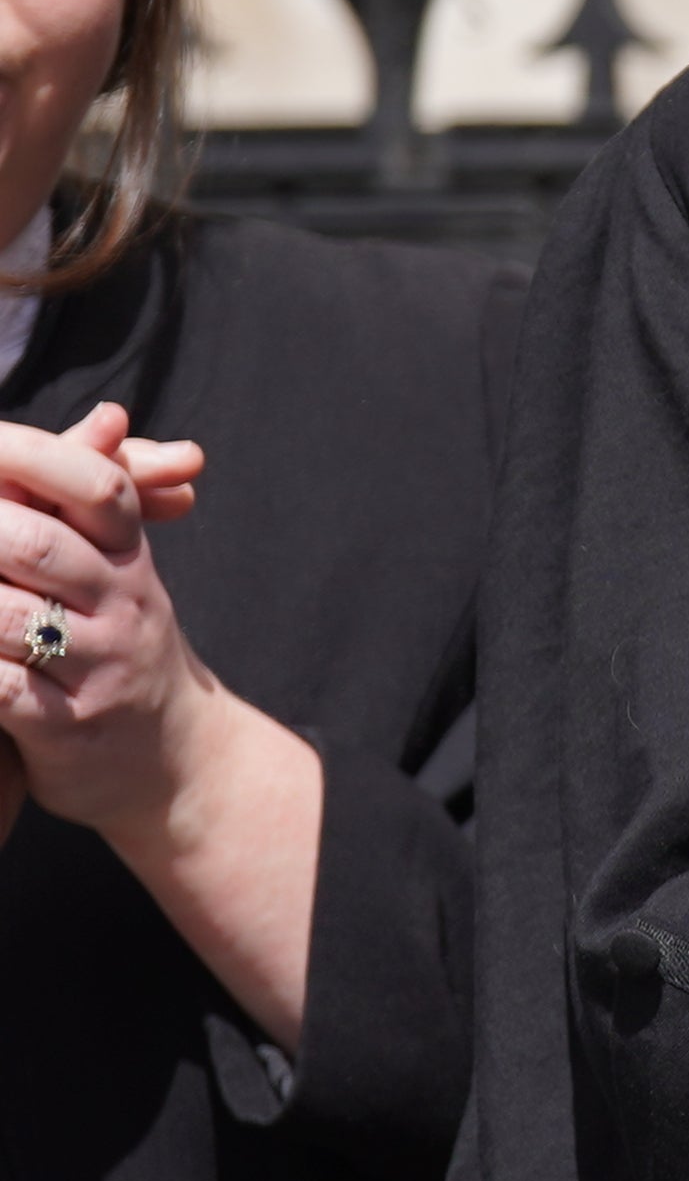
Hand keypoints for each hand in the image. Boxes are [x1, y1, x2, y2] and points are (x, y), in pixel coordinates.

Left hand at [0, 406, 224, 840]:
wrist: (179, 762)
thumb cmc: (123, 647)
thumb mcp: (121, 569)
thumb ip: (93, 496)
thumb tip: (108, 418)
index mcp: (130, 559)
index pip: (97, 486)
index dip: (33, 456)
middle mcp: (124, 608)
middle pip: (39, 544)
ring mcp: (99, 669)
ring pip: (8, 616)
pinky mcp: (65, 727)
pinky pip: (1, 688)